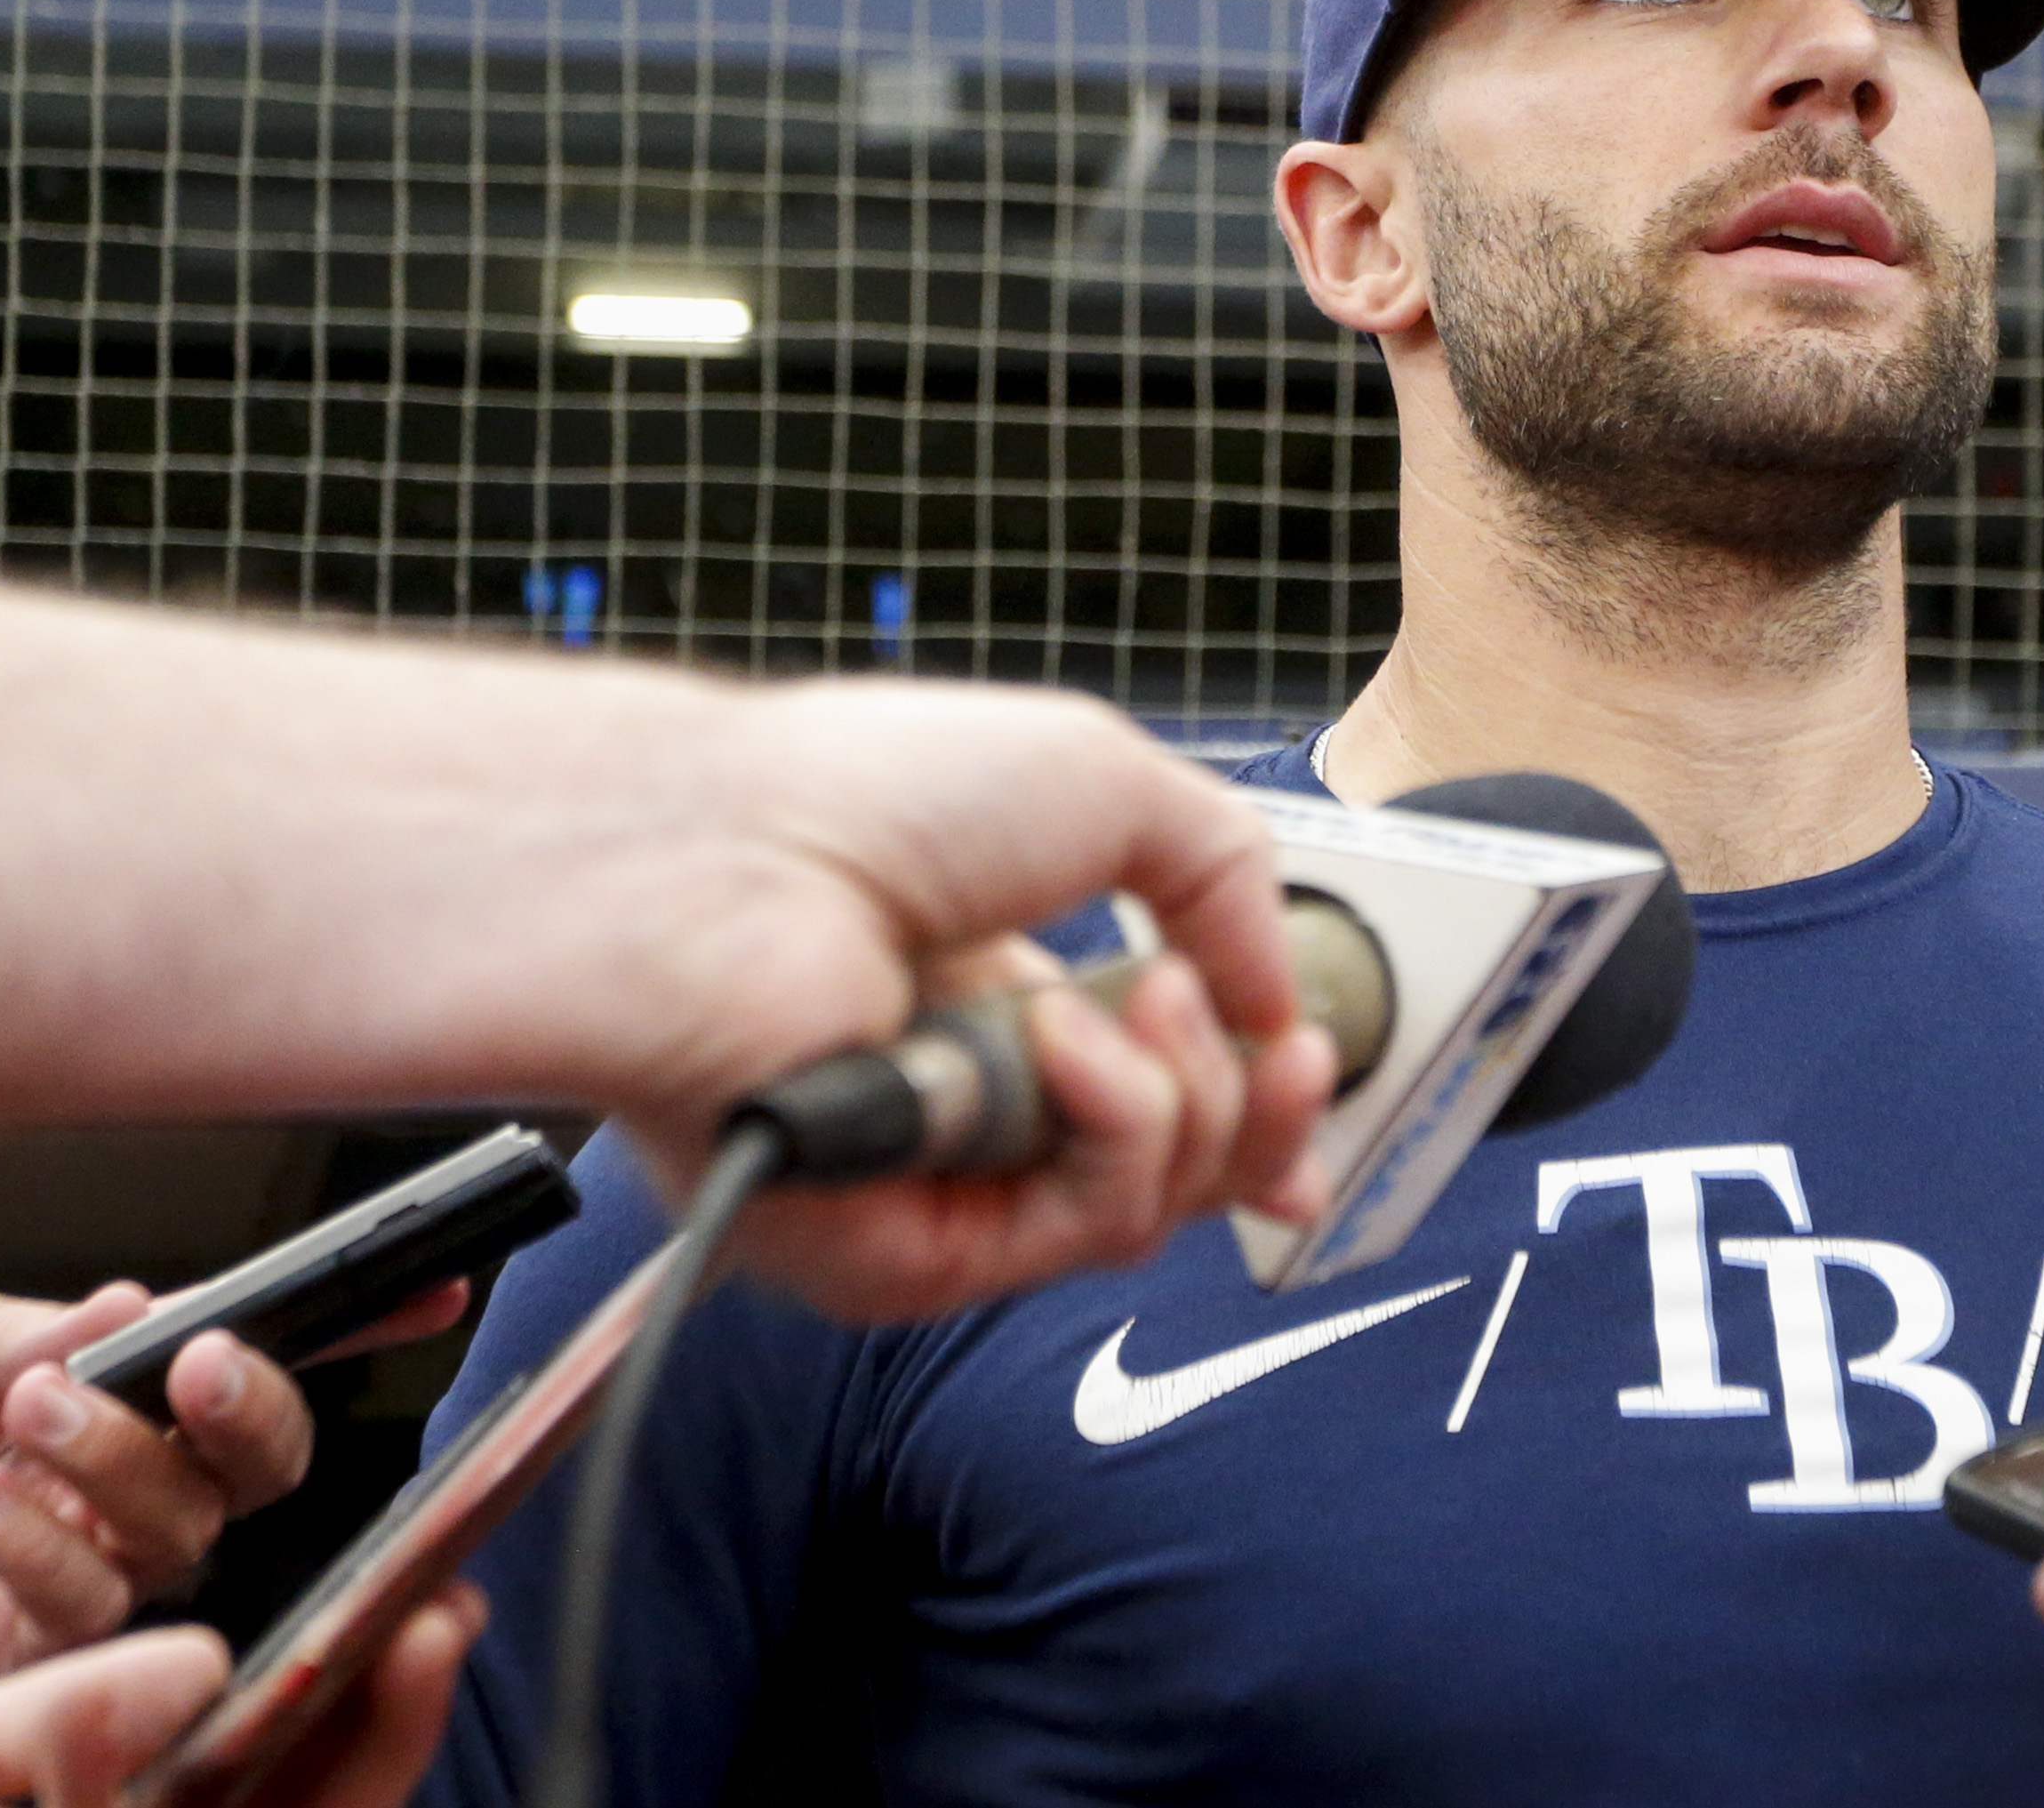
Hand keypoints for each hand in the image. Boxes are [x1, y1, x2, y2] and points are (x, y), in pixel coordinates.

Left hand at [0, 1272, 459, 1807]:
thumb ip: (14, 1323)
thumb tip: (132, 1301)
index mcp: (116, 1382)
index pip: (255, 1343)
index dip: (354, 1321)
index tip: (425, 1288)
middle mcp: (132, 1474)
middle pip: (264, 1447)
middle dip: (250, 1399)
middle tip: (193, 1363)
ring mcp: (103, 1565)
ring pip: (191, 1517)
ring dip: (120, 1458)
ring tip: (24, 1417)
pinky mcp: (55, 1649)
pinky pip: (101, 1594)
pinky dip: (49, 1541)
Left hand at [615, 680, 1334, 1319]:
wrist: (735, 860)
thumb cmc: (868, 797)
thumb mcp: (1107, 781)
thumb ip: (1229, 881)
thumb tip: (1284, 1001)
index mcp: (992, 997)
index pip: (1143, 1098)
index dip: (1247, 1110)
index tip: (1308, 1076)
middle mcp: (962, 1107)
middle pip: (1173, 1174)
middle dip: (1256, 1106)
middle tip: (1274, 1040)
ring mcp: (931, 1192)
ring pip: (1146, 1211)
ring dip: (1182, 1096)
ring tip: (1131, 1001)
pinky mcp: (902, 1263)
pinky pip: (1080, 1234)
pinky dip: (1111, 1130)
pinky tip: (1062, 1041)